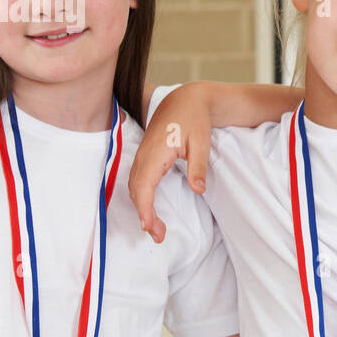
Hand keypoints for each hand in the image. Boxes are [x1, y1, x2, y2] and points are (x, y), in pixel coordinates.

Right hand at [128, 84, 214, 242]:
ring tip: (156, 229)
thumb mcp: (201, 142)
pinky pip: (138, 181)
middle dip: (144, 215)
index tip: (149, 226)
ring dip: (142, 208)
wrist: (186, 100)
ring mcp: (142, 156)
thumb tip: (198, 190)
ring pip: (135, 187)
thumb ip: (198, 167)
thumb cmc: (194, 120)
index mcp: (155, 153)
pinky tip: (151, 210)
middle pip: (136, 191)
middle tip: (159, 236)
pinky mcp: (145, 157)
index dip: (145, 208)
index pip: (144, 186)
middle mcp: (143, 156)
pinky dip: (142, 198)